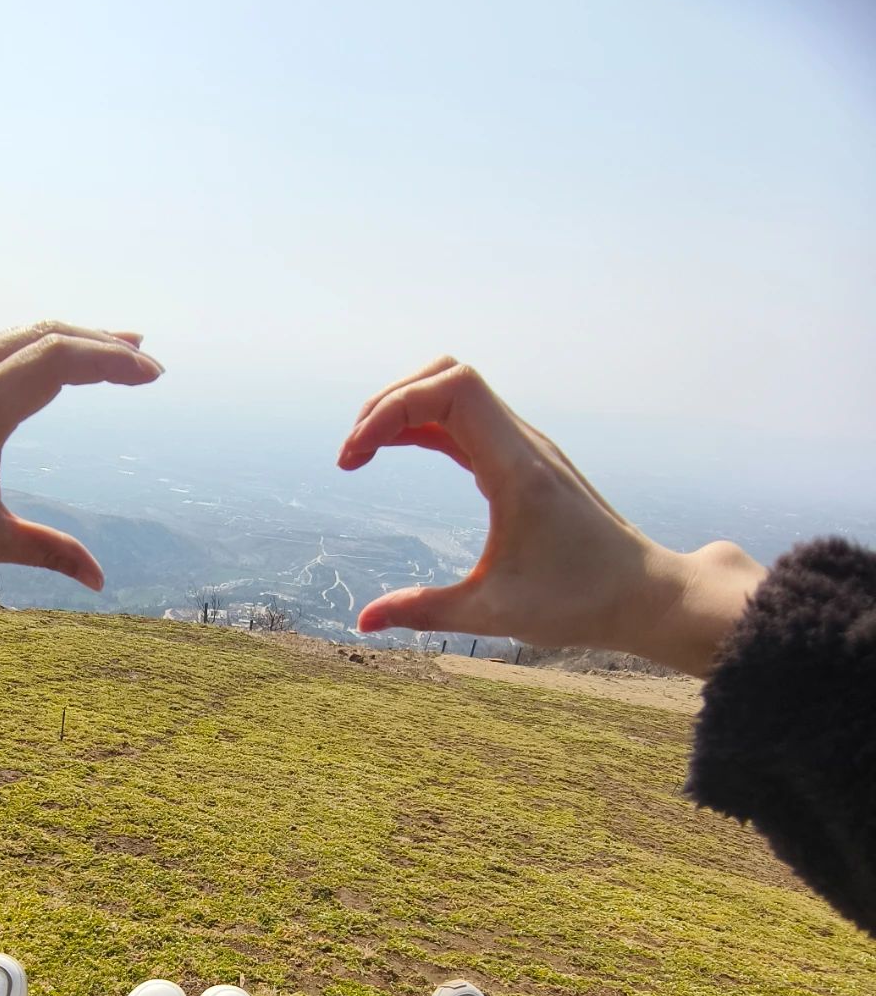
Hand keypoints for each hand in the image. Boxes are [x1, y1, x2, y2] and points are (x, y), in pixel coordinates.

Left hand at [0, 322, 162, 590]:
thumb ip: (48, 552)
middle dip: (102, 343)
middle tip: (144, 358)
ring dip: (70, 338)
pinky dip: (35, 344)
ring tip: (112, 349)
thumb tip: (99, 581)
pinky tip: (51, 359)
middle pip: (47, 334)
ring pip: (20, 332)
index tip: (152, 375)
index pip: (60, 358)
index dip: (112, 362)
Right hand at [337, 357, 762, 676]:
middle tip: (354, 454)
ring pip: (455, 390)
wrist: (642, 593)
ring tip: (366, 452)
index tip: (354, 460)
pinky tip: (397, 451)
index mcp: (517, 467)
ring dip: (405, 408)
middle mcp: (523, 443)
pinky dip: (426, 424)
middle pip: (445, 375)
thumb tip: (363, 621)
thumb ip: (425, 611)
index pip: (449, 389)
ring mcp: (525, 447)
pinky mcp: (523, 460)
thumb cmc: (578, 602)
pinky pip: (466, 420)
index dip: (391, 408)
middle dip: (389, 402)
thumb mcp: (494, 613)